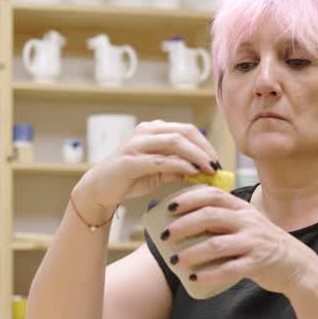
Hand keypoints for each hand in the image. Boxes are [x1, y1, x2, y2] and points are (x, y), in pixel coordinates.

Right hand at [71, 121, 219, 226]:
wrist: (100, 188)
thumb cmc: (130, 179)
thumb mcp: (159, 172)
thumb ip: (178, 168)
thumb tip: (202, 170)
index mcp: (153, 130)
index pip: (187, 130)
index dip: (205, 144)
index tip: (217, 161)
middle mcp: (145, 132)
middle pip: (184, 132)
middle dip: (204, 149)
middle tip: (217, 166)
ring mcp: (136, 144)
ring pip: (175, 142)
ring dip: (196, 156)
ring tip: (209, 170)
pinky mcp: (130, 160)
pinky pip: (161, 160)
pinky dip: (179, 165)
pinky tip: (191, 173)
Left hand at [159, 185, 316, 294]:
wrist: (296, 264)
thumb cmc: (261, 244)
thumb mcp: (245, 225)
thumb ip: (221, 221)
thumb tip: (181, 224)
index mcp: (241, 208)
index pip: (213, 194)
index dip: (189, 198)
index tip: (168, 207)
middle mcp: (247, 221)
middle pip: (210, 216)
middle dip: (183, 225)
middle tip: (164, 236)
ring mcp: (253, 242)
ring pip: (216, 244)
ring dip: (191, 252)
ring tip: (174, 260)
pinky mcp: (257, 263)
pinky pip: (229, 269)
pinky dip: (210, 274)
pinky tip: (194, 278)